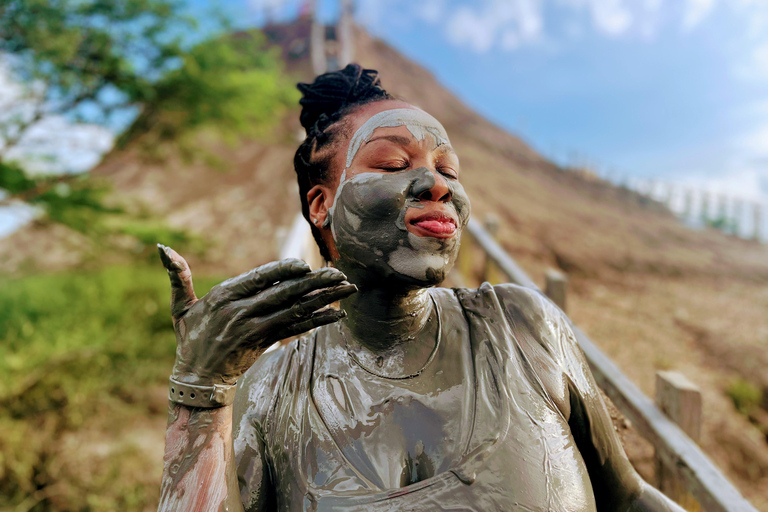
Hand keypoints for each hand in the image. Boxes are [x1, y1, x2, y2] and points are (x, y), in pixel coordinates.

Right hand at [158, 244, 356, 385]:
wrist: (197, 378)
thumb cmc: (190, 337)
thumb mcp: (181, 307)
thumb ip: (178, 276)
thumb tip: (161, 248)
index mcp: (225, 296)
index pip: (259, 277)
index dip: (283, 270)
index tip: (305, 264)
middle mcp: (242, 311)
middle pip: (284, 292)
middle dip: (315, 282)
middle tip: (339, 273)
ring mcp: (256, 328)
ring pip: (295, 309)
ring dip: (324, 299)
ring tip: (347, 289)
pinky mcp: (266, 343)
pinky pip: (296, 329)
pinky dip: (317, 321)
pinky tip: (337, 316)